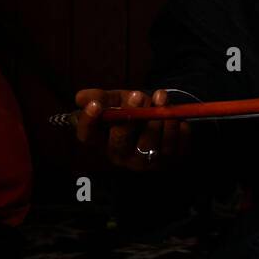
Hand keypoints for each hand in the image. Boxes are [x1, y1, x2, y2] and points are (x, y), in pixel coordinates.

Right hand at [73, 88, 190, 171]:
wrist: (160, 117)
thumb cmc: (133, 109)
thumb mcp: (117, 100)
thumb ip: (101, 97)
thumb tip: (81, 98)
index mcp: (102, 140)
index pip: (87, 136)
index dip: (88, 122)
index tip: (95, 105)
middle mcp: (121, 155)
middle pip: (119, 143)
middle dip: (130, 117)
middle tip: (138, 95)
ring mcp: (144, 162)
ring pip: (150, 145)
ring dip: (159, 120)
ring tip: (163, 102)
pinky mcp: (168, 163)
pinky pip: (175, 148)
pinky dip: (177, 130)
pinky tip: (177, 119)